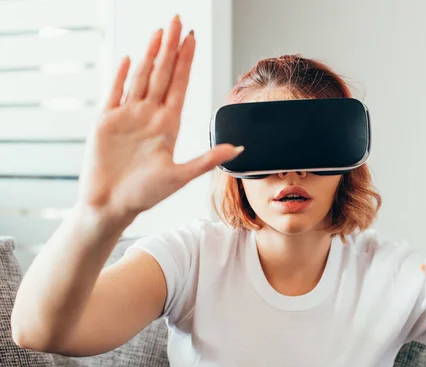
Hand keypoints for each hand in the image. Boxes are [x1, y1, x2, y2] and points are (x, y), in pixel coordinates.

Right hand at [77, 15, 242, 222]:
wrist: (110, 206)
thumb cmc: (144, 196)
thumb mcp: (179, 177)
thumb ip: (207, 160)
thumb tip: (238, 149)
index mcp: (167, 126)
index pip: (179, 85)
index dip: (185, 62)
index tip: (192, 40)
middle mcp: (149, 116)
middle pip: (162, 74)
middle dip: (170, 47)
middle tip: (177, 21)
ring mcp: (128, 116)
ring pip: (140, 77)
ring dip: (149, 54)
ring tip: (159, 32)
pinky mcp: (106, 122)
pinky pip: (114, 92)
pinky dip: (121, 75)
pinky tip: (130, 58)